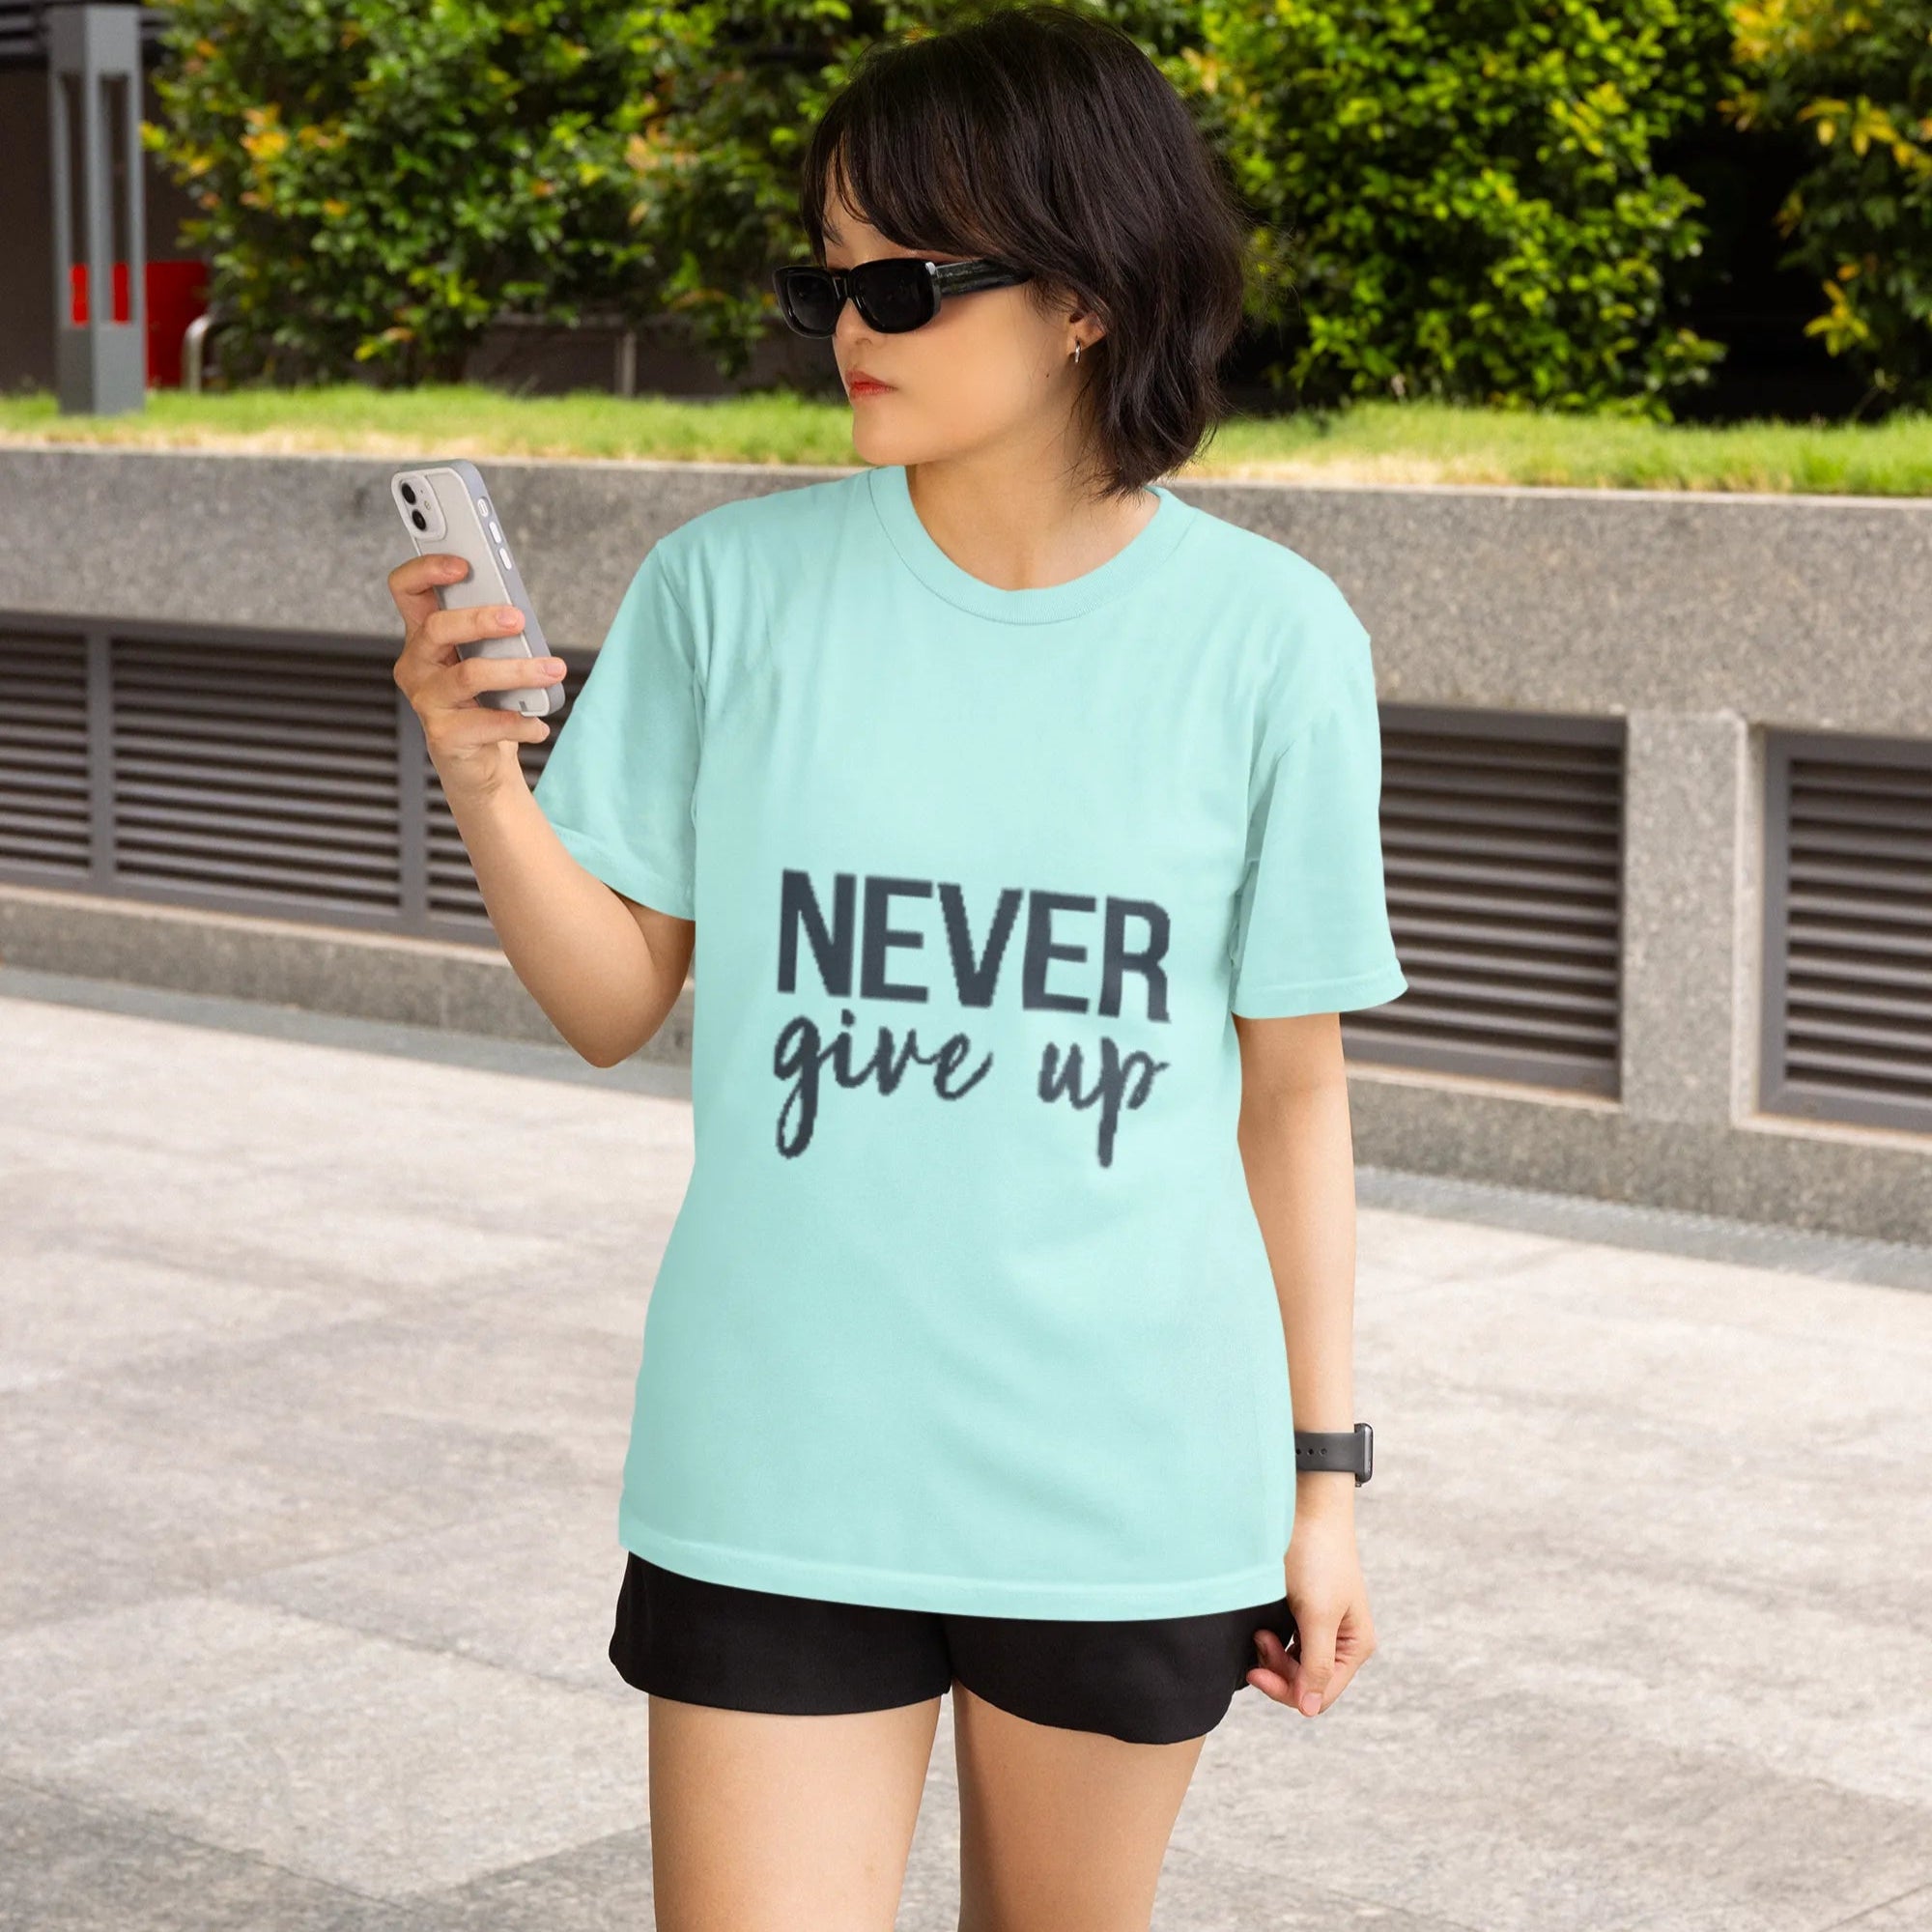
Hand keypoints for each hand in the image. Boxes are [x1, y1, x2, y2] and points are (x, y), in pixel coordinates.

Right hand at [387, 553, 565, 800]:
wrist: (480, 762)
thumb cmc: (487, 701)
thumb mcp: (489, 658)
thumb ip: (495, 632)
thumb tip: (519, 617)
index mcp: (424, 636)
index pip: (406, 589)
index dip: (427, 570)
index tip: (464, 564)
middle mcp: (416, 665)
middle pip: (436, 627)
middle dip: (480, 619)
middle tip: (519, 619)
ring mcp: (426, 700)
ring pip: (468, 674)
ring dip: (517, 671)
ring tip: (553, 671)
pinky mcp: (442, 735)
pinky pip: (486, 723)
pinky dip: (520, 722)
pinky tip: (538, 724)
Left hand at [1248, 1505, 1375, 1717]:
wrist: (1307, 1509)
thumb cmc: (1317, 1558)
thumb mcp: (1317, 1615)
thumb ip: (1316, 1664)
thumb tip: (1311, 1709)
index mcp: (1355, 1646)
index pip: (1320, 1693)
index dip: (1287, 1691)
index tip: (1255, 1673)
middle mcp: (1343, 1641)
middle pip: (1306, 1682)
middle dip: (1278, 1670)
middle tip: (1258, 1642)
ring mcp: (1323, 1628)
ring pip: (1294, 1665)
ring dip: (1273, 1656)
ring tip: (1259, 1631)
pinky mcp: (1305, 1613)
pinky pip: (1287, 1646)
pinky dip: (1272, 1643)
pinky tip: (1262, 1626)